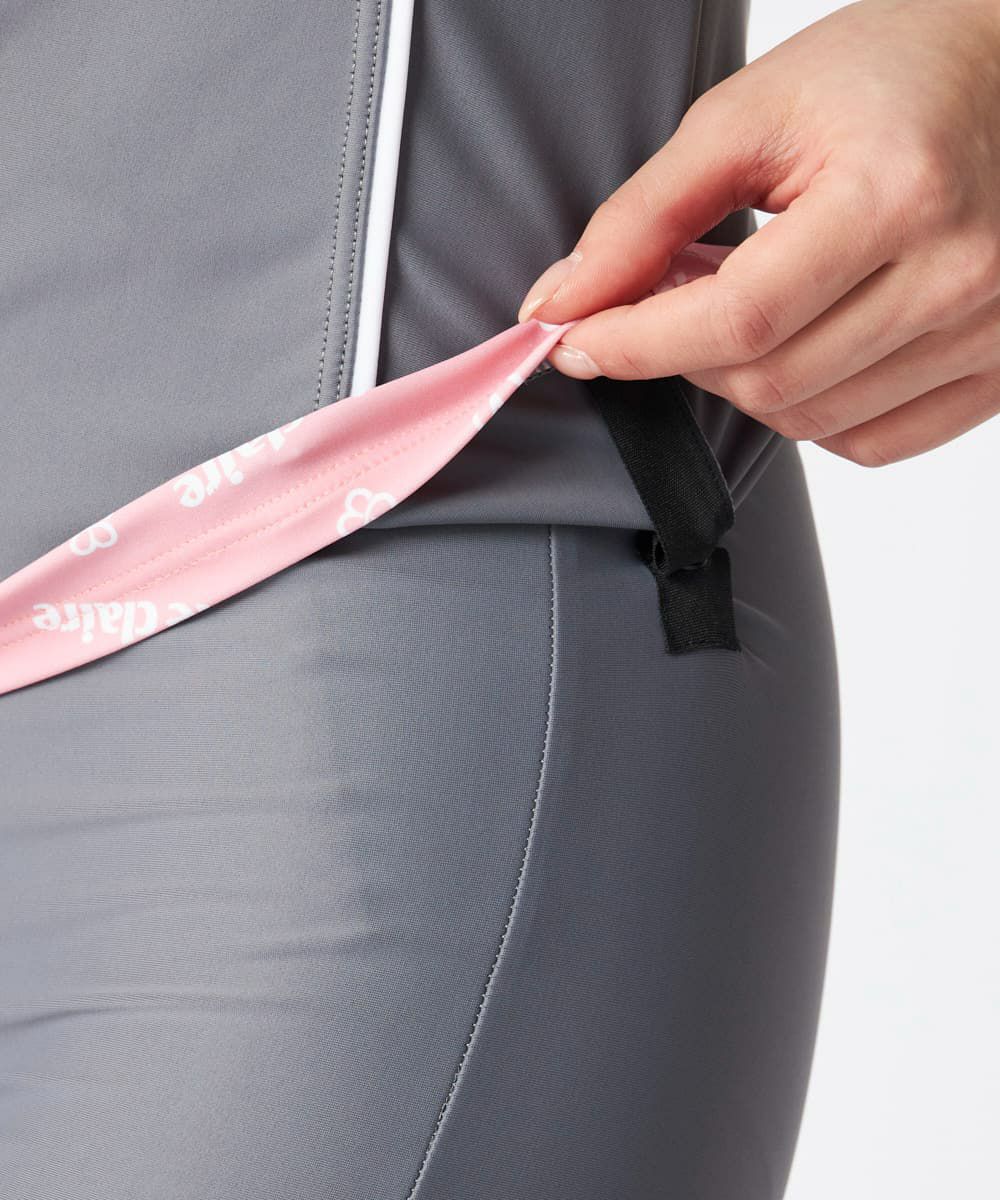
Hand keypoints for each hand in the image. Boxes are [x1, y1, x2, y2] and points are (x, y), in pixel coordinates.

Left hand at [516, 0, 999, 465]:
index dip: (638, 342)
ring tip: (747, 298)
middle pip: (768, 382)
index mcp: (898, 195)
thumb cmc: (889, 74)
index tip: (576, 340)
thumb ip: (645, 214)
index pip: (738, 319)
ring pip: (809, 420)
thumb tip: (561, 303)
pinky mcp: (998, 368)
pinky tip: (804, 344)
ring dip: (744, 377)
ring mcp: (988, 333)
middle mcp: (957, 277)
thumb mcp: (750, 114)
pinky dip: (810, 411)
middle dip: (686, 352)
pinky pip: (871, 441)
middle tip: (671, 294)